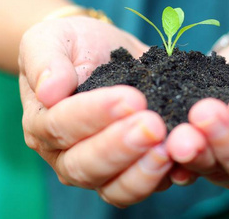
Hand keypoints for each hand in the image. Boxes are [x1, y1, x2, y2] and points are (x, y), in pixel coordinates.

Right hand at [19, 17, 172, 206]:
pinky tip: (185, 163)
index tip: (129, 98)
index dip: (93, 116)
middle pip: (86, 166)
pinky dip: (166, 178)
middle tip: (152, 125)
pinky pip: (146, 185)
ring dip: (143, 172)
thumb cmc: (72, 45)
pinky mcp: (132, 168)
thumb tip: (49, 91)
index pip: (61, 127)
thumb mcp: (49, 40)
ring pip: (115, 188)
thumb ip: (45, 62)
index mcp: (43, 124)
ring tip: (169, 149)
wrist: (101, 50)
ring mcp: (101, 168)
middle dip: (122, 147)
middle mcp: (67, 155)